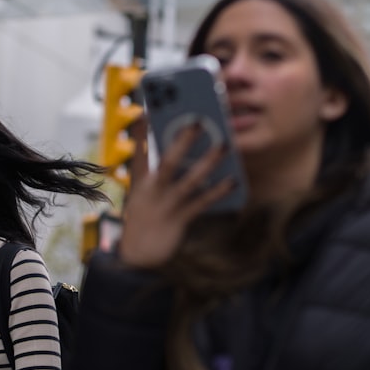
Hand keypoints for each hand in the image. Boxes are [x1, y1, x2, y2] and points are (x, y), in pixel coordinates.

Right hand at [118, 123, 235, 268]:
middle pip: (169, 161)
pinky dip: (218, 192)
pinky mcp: (179, 220)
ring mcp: (167, 205)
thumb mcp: (141, 197)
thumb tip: (181, 158)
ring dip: (209, 162)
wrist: (137, 256)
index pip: (139, 154)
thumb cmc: (143, 222)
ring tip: (224, 146)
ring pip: (191, 180)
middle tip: (199, 122)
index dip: (141, 134)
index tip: (145, 113)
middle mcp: (153, 191)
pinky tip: (232, 181)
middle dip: (184, 141)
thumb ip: (156, 177)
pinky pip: (202, 203)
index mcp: (140, 184)